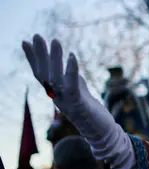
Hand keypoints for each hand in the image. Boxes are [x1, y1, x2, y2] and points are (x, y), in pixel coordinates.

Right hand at [22, 35, 133, 168]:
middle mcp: (57, 97)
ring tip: (54, 40)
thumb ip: (72, 78)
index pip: (40, 74)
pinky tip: (72, 56)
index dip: (33, 59)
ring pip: (55, 78)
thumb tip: (69, 63)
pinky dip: (71, 70)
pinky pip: (72, 85)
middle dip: (39, 54)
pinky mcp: (79, 104)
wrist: (102, 133)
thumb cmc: (90, 112)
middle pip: (44, 73)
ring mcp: (67, 101)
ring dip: (54, 58)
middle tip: (36, 36)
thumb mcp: (80, 91)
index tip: (26, 42)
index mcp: (56, 93)